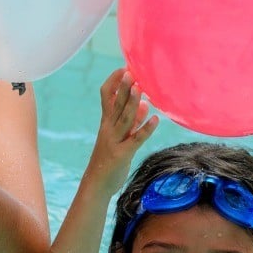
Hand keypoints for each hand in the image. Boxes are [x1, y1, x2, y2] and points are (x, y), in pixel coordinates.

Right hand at [86, 69, 157, 194]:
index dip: (114, 82)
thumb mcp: (120, 136)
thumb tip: (144, 104)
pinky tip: (156, 120)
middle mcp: (108, 128)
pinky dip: (146, 129)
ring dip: (132, 103)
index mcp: (106, 122)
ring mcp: (114, 141)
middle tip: (130, 72)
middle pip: (115, 104)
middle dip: (122, 88)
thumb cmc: (109, 158)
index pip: (106, 96)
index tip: (123, 68)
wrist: (97, 184)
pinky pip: (135, 140)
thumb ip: (132, 121)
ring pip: (124, 119)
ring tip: (140, 89)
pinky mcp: (122, 154)